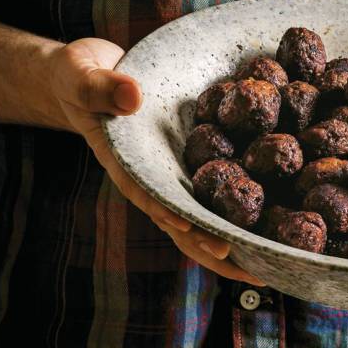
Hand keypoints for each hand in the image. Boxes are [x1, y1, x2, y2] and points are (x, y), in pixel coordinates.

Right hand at [48, 37, 266, 285]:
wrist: (87, 77)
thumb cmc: (77, 78)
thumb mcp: (81, 77)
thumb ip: (101, 87)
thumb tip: (132, 97)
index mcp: (125, 163)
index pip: (150, 195)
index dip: (173, 214)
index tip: (199, 231)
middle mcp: (151, 176)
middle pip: (182, 223)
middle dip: (214, 247)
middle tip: (251, 271)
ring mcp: (171, 172)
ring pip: (201, 214)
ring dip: (232, 240)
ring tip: (268, 265)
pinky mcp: (188, 159)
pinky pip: (213, 187)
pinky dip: (237, 204)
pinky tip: (270, 222)